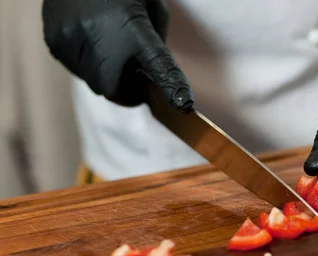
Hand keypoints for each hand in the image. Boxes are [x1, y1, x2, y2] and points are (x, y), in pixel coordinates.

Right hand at [42, 0, 193, 112]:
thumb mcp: (151, 6)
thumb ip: (157, 43)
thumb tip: (153, 76)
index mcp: (135, 29)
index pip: (160, 66)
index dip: (172, 88)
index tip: (183, 105)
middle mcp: (102, 39)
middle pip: (115, 90)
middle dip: (125, 86)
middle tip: (131, 69)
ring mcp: (74, 42)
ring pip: (94, 83)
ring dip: (105, 75)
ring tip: (108, 46)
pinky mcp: (55, 42)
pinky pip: (76, 69)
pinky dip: (86, 64)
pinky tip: (90, 39)